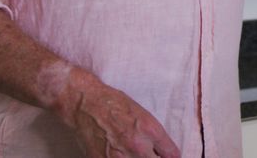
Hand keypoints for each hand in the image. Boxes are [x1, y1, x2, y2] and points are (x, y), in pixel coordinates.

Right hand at [55, 68, 179, 157]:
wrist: (85, 104)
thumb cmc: (114, 105)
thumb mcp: (143, 115)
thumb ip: (155, 136)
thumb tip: (165, 152)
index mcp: (150, 130)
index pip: (172, 154)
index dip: (171, 157)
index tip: (168, 156)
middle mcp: (137, 145)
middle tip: (150, 154)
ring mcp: (118, 156)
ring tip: (132, 153)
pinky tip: (119, 155)